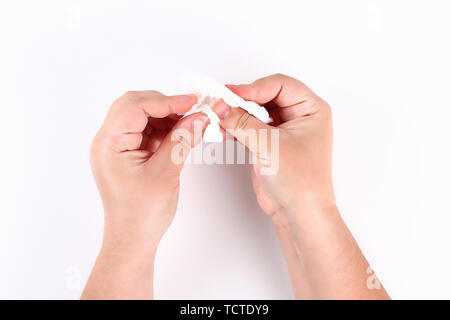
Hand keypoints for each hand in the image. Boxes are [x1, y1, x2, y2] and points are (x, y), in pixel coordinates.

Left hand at [83, 90, 207, 298]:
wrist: (133, 240)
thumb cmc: (141, 215)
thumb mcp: (165, 173)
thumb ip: (182, 140)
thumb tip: (198, 117)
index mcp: (108, 144)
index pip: (135, 107)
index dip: (166, 100)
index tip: (192, 101)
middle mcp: (108, 141)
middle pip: (135, 106)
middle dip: (166, 105)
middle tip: (193, 109)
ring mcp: (117, 147)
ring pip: (142, 116)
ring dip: (167, 116)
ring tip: (191, 122)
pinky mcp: (128, 154)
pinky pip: (146, 131)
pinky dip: (165, 128)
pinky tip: (182, 132)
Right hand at [212, 73, 334, 218]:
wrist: (299, 213)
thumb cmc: (301, 183)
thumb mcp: (270, 146)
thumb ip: (243, 122)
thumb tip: (222, 105)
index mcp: (311, 110)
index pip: (281, 85)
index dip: (255, 88)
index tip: (232, 95)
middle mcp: (299, 116)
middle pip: (267, 95)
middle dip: (243, 99)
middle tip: (222, 102)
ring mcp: (283, 129)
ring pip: (256, 110)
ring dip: (238, 112)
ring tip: (220, 116)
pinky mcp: (269, 142)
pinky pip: (250, 125)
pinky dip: (236, 126)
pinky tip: (224, 129)